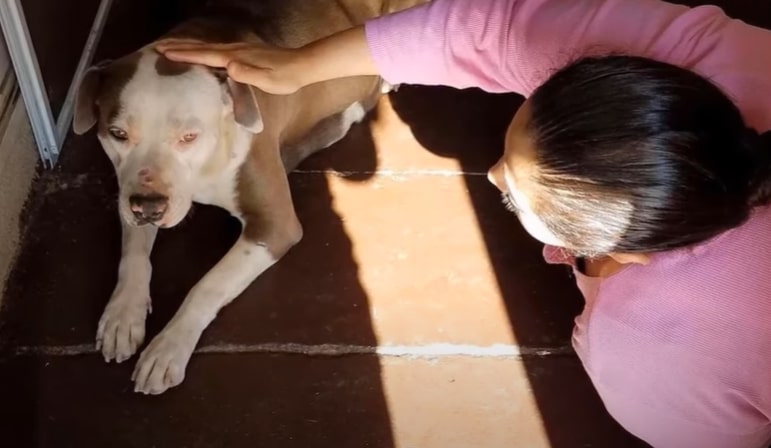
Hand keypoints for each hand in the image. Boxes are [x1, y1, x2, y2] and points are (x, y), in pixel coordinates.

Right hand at [156, 26, 377, 94]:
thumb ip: (248, 74)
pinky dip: (204, 50)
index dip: (184, 54)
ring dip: (190, 47)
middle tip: (158, 46)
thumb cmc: (285, 78)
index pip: (205, 55)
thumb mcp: (268, 80)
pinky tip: (203, 54)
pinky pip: (218, 50)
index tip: (164, 52)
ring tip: (174, 48)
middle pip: (203, 47)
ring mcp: (241, 50)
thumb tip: (229, 66)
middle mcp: (236, 50)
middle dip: (181, 47)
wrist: (302, 66)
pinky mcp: (246, 53)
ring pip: (209, 47)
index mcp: (236, 58)